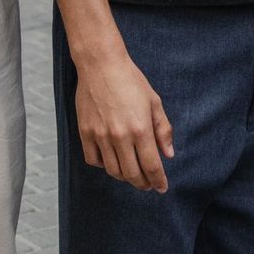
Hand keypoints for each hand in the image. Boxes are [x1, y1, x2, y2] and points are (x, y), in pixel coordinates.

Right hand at [76, 49, 174, 190]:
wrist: (101, 65)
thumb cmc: (131, 81)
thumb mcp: (154, 102)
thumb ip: (163, 130)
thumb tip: (168, 154)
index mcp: (140, 129)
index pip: (151, 166)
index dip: (158, 181)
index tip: (162, 188)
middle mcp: (120, 136)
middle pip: (132, 174)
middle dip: (143, 183)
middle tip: (148, 184)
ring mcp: (100, 136)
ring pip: (113, 170)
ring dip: (124, 177)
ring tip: (132, 173)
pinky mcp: (85, 133)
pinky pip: (94, 160)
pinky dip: (104, 166)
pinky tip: (112, 161)